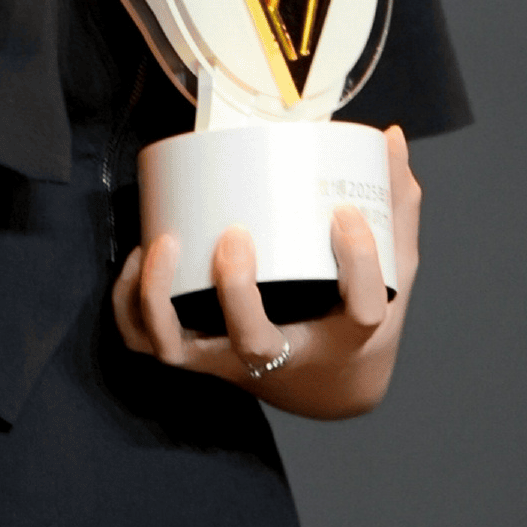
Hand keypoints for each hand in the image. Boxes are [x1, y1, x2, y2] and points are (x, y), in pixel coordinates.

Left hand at [111, 126, 420, 419]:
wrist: (329, 389)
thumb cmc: (353, 321)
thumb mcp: (391, 274)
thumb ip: (394, 207)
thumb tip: (391, 137)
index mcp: (346, 337)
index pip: (363, 312)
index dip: (357, 263)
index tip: (344, 213)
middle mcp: (285, 357)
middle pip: (254, 339)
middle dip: (237, 291)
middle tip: (235, 235)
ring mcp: (232, 361)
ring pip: (181, 350)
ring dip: (162, 299)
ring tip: (164, 242)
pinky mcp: (199, 357)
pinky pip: (147, 341)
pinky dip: (132, 303)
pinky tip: (141, 254)